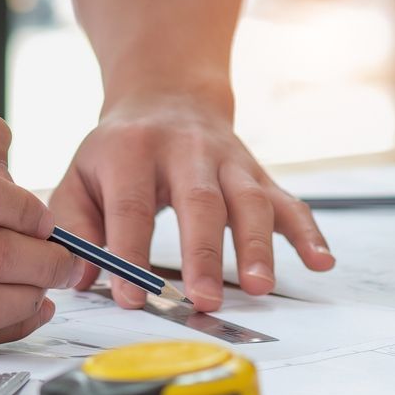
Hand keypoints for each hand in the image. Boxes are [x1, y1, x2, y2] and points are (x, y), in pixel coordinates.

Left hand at [47, 91, 333, 311]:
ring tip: (260, 286)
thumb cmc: (120, 150)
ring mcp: (230, 160)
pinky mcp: (259, 174)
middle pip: (200, 202)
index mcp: (132, 150)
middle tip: (203, 299)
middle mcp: (186, 151)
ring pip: (250, 201)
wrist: (168, 95)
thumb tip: (77, 278)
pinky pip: (289, 203)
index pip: (131, 206)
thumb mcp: (79, 176)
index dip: (129, 252)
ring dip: (257, 245)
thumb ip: (73, 229)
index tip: (130, 296)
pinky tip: (321, 261)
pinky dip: (308, 233)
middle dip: (204, 253)